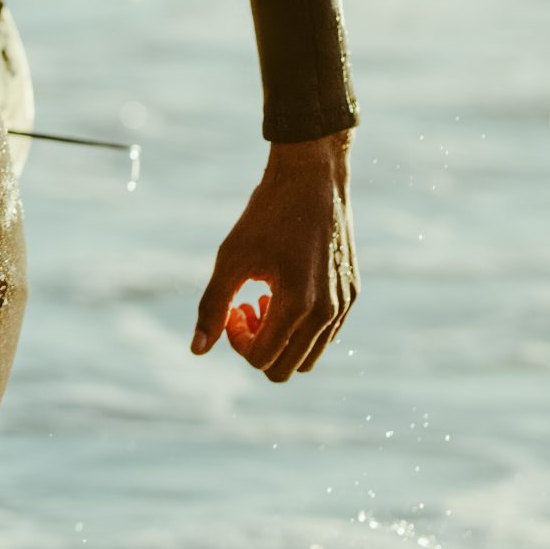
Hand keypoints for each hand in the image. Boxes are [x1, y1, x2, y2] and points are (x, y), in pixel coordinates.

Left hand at [190, 130, 357, 381]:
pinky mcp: (352, 293)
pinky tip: (283, 292)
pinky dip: (301, 327)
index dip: (237, 342)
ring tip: (263, 301)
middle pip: (287, 368)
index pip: (263, 360)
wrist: (311, 179)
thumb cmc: (266, 215)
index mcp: (298, 304)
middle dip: (258, 347)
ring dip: (280, 339)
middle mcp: (328, 311)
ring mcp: (345, 304)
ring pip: (310, 356)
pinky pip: (326, 334)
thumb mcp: (230, 258)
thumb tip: (197, 350)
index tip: (232, 308)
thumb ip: (212, 306)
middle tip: (244, 308)